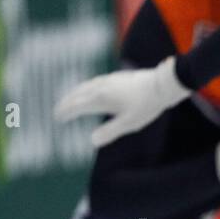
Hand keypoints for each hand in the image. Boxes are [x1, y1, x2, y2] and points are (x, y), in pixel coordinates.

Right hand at [55, 56, 189, 146]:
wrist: (161, 85)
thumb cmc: (146, 105)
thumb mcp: (129, 124)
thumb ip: (110, 132)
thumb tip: (92, 142)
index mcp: (101, 98)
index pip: (77, 106)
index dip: (66, 112)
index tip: (58, 118)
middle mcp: (101, 87)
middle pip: (78, 94)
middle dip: (67, 102)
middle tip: (58, 110)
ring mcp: (108, 80)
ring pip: (86, 86)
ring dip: (75, 93)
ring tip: (71, 99)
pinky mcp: (116, 77)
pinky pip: (94, 82)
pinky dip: (86, 88)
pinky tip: (91, 90)